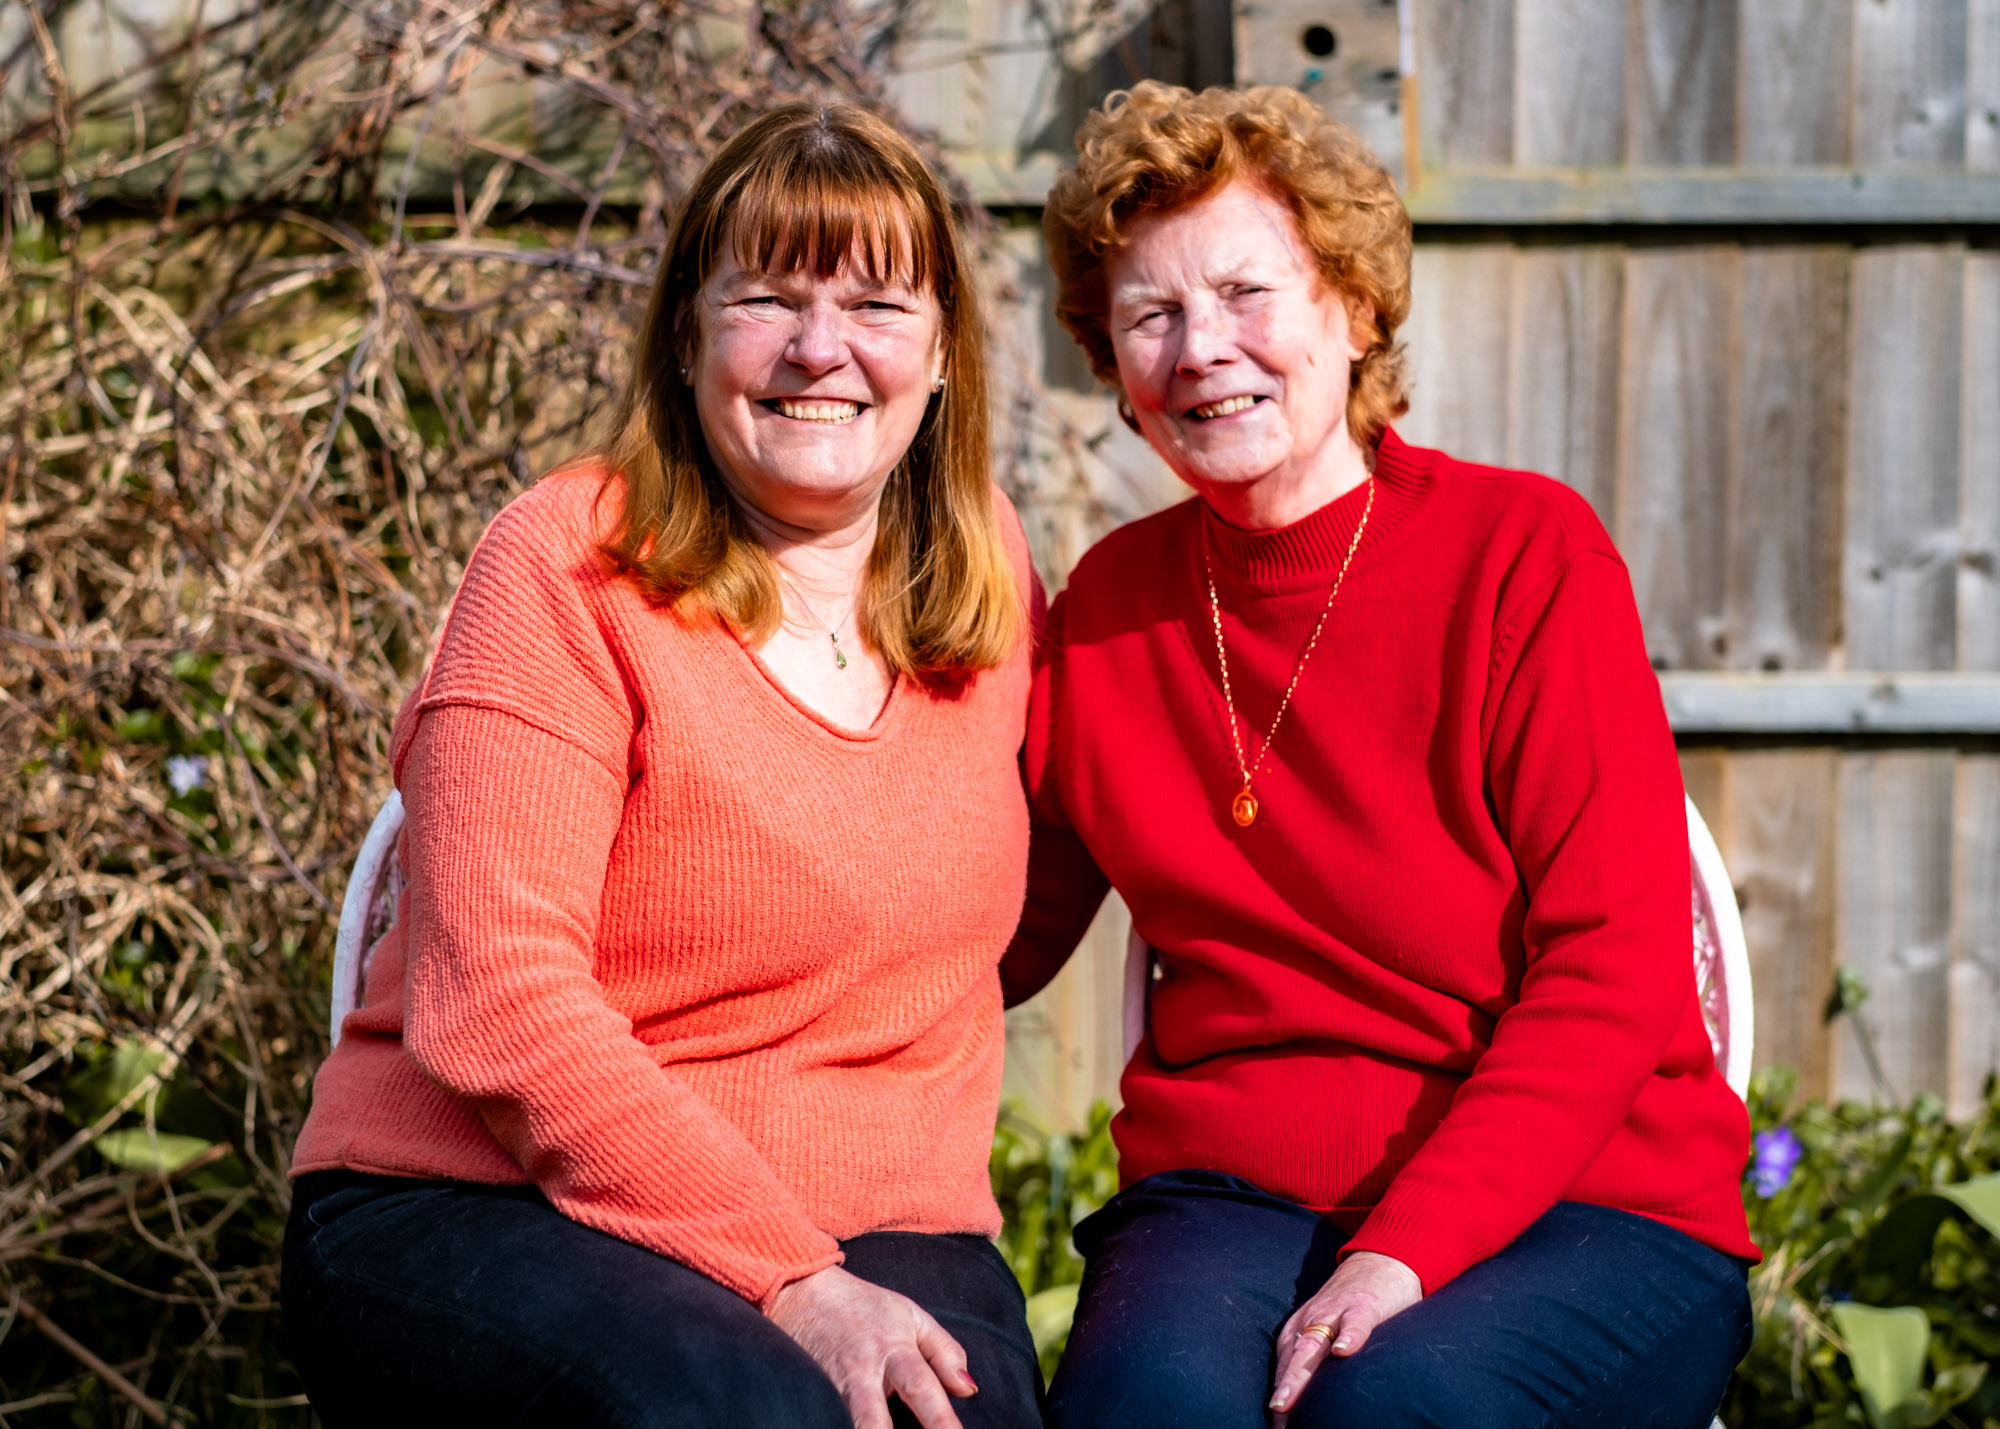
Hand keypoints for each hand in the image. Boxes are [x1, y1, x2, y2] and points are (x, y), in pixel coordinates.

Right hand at [768, 1265, 977, 1428]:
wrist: (801, 1291)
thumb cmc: (866, 1309)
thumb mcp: (912, 1317)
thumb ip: (945, 1353)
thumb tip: (969, 1390)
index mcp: (894, 1351)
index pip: (923, 1390)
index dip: (941, 1422)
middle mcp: (860, 1373)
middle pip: (874, 1421)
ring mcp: (828, 1388)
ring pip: (844, 1423)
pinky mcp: (807, 1396)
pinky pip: (824, 1418)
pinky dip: (832, 1424)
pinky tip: (839, 1428)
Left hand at [1268, 1251, 1422, 1424]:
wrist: (1382, 1260)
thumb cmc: (1354, 1306)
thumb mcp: (1329, 1331)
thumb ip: (1318, 1361)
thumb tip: (1312, 1404)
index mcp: (1300, 1331)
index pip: (1284, 1368)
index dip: (1278, 1396)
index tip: (1272, 1425)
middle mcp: (1312, 1322)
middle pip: (1291, 1360)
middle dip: (1280, 1390)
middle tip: (1272, 1417)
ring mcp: (1336, 1313)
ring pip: (1314, 1344)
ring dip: (1299, 1373)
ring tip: (1287, 1400)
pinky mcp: (1365, 1306)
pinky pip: (1355, 1323)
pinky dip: (1349, 1337)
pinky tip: (1344, 1353)